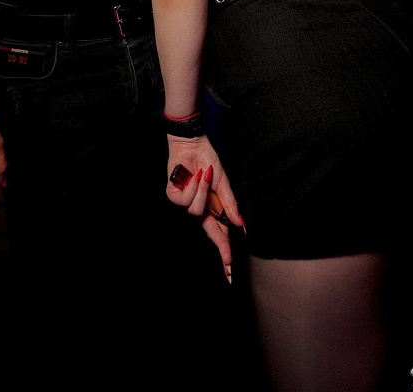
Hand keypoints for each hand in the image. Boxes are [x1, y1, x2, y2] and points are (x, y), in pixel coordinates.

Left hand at [166, 136, 241, 282]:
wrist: (192, 144)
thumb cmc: (208, 160)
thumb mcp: (223, 182)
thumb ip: (229, 203)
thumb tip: (239, 223)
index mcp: (211, 206)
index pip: (219, 230)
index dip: (224, 248)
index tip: (230, 267)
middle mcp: (199, 207)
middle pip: (209, 231)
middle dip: (221, 246)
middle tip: (228, 263)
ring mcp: (185, 202)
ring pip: (195, 211)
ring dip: (202, 191)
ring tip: (205, 175)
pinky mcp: (173, 195)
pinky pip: (184, 201)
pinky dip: (192, 186)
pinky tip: (194, 175)